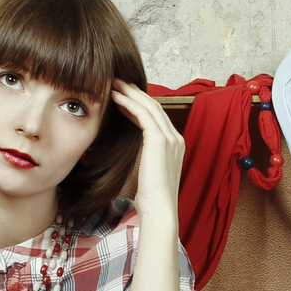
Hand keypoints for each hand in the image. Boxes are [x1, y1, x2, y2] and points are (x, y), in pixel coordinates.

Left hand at [109, 79, 184, 222]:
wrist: (160, 209)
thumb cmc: (152, 199)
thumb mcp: (150, 173)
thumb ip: (148, 159)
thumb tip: (137, 156)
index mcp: (176, 145)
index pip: (157, 117)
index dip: (140, 104)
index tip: (124, 96)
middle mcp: (176, 138)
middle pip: (155, 107)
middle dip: (135, 92)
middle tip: (118, 81)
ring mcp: (170, 138)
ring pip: (149, 106)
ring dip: (130, 92)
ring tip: (114, 83)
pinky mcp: (159, 140)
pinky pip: (142, 114)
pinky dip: (128, 103)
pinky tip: (115, 97)